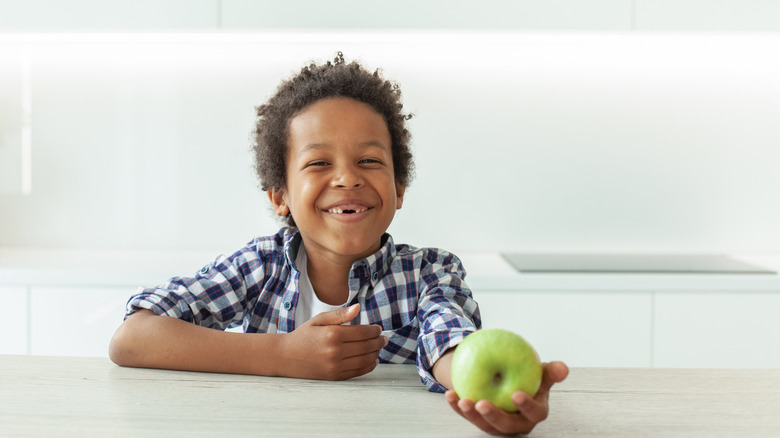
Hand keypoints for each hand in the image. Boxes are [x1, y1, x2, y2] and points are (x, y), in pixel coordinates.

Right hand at [279, 303, 386, 380]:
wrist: (285, 356)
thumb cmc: (303, 336)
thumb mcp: (319, 320)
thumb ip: (340, 315)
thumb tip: (357, 308)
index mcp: (332, 334)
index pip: (363, 332)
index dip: (374, 331)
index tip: (378, 329)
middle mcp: (335, 351)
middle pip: (366, 346)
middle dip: (378, 342)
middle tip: (384, 339)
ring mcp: (335, 365)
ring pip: (365, 360)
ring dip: (376, 353)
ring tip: (379, 348)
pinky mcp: (334, 376)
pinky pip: (357, 372)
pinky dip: (368, 366)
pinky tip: (373, 360)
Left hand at [445, 361, 568, 435]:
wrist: (508, 378)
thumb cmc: (528, 376)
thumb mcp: (540, 371)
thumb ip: (550, 371)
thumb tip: (563, 368)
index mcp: (535, 412)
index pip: (534, 412)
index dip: (526, 406)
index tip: (516, 394)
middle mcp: (518, 423)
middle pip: (506, 425)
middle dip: (493, 417)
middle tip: (482, 403)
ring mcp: (498, 425)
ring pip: (484, 424)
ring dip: (471, 414)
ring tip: (462, 401)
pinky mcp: (481, 421)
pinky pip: (468, 415)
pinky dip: (458, 406)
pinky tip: (450, 394)